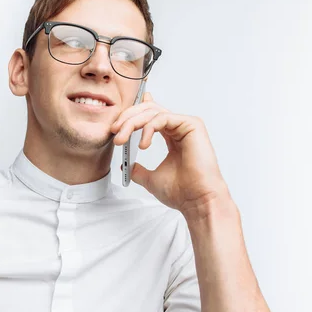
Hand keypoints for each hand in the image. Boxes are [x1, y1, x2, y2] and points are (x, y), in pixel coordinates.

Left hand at [111, 92, 229, 214]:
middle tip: (114, 131)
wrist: (196, 201)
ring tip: (121, 139)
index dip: (133, 113)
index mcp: (172, 137)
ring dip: (132, 123)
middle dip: (127, 118)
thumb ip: (138, 170)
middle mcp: (179, 128)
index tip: (116, 125)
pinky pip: (162, 118)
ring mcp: (185, 125)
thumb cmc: (181, 192)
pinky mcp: (192, 125)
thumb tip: (126, 166)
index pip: (151, 115)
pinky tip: (143, 145)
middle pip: (148, 110)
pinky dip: (148, 128)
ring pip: (152, 112)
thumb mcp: (150, 179)